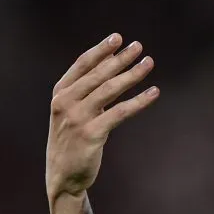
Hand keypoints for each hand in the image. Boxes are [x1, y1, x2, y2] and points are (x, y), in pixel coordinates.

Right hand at [46, 33, 158, 199]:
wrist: (63, 176)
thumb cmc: (71, 139)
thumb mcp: (71, 111)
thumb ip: (86, 89)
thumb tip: (110, 63)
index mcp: (60, 94)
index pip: (82, 65)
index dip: (101, 50)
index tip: (118, 37)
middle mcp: (65, 103)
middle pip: (98, 74)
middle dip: (120, 58)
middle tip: (139, 47)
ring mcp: (77, 118)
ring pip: (110, 90)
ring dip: (132, 74)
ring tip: (149, 63)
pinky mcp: (91, 134)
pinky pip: (120, 112)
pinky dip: (139, 101)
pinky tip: (154, 92)